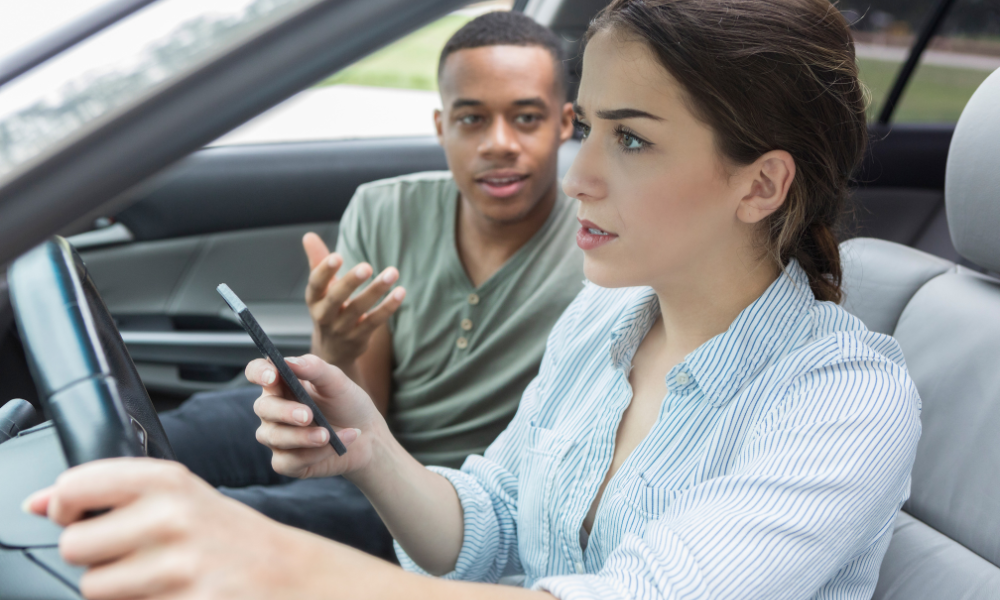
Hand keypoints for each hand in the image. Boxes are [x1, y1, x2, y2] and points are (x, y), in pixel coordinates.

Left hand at [22, 459, 400, 599]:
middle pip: (74, 546)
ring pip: (93, 589)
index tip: (77, 513)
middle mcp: (172, 518)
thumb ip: (109, 493)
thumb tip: (36, 502)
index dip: (65, 505)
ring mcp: (179, 567)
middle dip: (93, 557)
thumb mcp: (177, 495)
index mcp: (168, 480)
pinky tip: (171, 593)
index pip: (77, 485)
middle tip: (129, 552)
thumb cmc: (225, 532)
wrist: (284, 571)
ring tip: (152, 577)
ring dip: (114, 589)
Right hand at [247, 354, 387, 478]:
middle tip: (308, 415)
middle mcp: (274, 410)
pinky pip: (288, 461)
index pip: (257, 372)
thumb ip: (315, 369)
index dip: (258, 372)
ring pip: (273, 437)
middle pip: (263, 407)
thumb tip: (290, 361)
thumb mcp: (338, 382)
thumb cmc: (348, 404)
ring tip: (327, 435)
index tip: (271, 376)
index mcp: (282, 384)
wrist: (369, 436)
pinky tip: (334, 446)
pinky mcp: (287, 462)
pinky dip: (314, 454)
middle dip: (285, 412)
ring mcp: (278, 437)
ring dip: (301, 437)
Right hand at [303, 233, 404, 366]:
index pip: (315, 284)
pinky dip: (388, 307)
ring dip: (376, 291)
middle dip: (350, 282)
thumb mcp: (320, 288)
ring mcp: (342, 329)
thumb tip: (309, 235)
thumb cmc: (328, 309)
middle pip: (335, 298)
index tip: (337, 256)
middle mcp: (324, 315)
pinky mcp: (359, 338)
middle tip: (367, 266)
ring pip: (359, 309)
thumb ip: (317, 261)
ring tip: (393, 272)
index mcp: (314, 299)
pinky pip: (375, 321)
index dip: (324, 271)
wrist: (332, 351)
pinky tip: (401, 292)